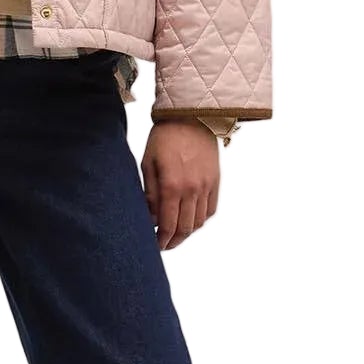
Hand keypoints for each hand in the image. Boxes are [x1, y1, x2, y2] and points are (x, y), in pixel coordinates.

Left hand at [141, 122, 220, 248]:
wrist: (191, 117)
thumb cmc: (164, 138)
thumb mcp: (148, 164)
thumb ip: (149, 194)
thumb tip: (150, 218)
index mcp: (171, 185)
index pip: (168, 225)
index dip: (162, 240)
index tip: (155, 246)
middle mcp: (192, 189)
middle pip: (185, 228)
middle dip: (174, 241)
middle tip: (165, 245)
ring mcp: (206, 186)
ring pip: (199, 222)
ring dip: (188, 232)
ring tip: (176, 234)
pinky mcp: (216, 181)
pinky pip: (211, 209)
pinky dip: (201, 219)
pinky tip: (191, 219)